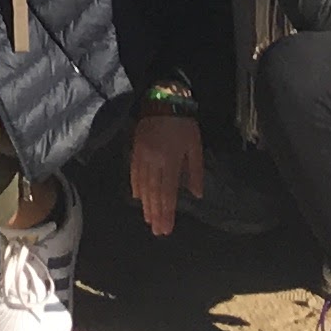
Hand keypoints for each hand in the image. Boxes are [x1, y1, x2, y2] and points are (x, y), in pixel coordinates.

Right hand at [129, 112, 203, 235]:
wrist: (163, 99)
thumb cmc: (183, 123)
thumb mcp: (195, 145)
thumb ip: (194, 170)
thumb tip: (196, 194)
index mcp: (171, 161)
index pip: (168, 193)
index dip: (167, 212)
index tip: (166, 228)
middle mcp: (154, 161)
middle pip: (154, 192)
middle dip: (156, 213)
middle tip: (157, 231)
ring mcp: (142, 156)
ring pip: (143, 185)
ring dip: (146, 204)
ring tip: (148, 219)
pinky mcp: (135, 149)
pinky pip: (134, 172)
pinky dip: (136, 186)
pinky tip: (138, 197)